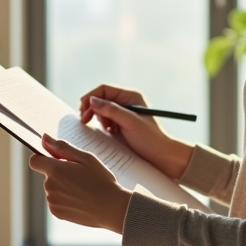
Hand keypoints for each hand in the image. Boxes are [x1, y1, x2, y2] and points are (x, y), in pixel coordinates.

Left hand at [28, 134, 130, 233]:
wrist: (111, 208)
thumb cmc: (101, 180)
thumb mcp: (85, 158)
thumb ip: (62, 147)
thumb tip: (44, 138)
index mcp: (55, 170)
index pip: (35, 161)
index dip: (43, 158)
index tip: (56, 160)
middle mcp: (50, 186)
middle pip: (47, 174)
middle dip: (59, 172)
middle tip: (80, 176)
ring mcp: (52, 201)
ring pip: (53, 188)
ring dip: (62, 186)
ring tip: (83, 189)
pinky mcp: (57, 212)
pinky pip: (56, 201)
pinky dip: (65, 199)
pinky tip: (80, 199)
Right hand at [78, 84, 193, 179]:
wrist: (162, 156)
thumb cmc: (150, 138)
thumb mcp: (130, 122)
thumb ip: (111, 109)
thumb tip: (92, 100)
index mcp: (130, 96)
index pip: (104, 90)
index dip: (91, 98)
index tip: (83, 111)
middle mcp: (127, 102)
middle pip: (101, 99)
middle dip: (92, 108)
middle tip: (84, 120)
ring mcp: (124, 113)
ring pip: (102, 110)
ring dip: (98, 118)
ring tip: (105, 129)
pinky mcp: (122, 125)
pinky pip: (107, 120)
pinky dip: (103, 125)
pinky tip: (108, 132)